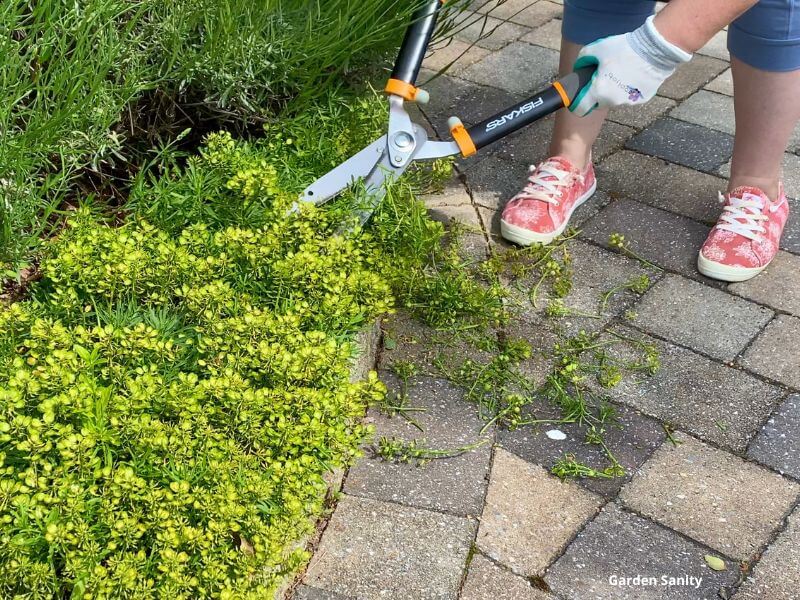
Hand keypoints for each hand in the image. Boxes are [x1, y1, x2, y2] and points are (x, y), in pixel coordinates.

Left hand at [570, 15, 691, 116]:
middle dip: (597, 92)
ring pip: (614, 99)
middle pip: (598, 102)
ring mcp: (628, 102)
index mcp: (598, 92)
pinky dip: (628, 88)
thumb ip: (582, 60)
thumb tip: (579, 67)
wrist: (655, 49)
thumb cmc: (624, 49)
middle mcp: (612, 101)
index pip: (580, 109)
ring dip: (614, 90)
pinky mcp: (642, 100)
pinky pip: (629, 96)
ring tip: (621, 71)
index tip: (579, 96)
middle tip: (603, 75)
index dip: (577, 103)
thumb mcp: (597, 49)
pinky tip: (634, 74)